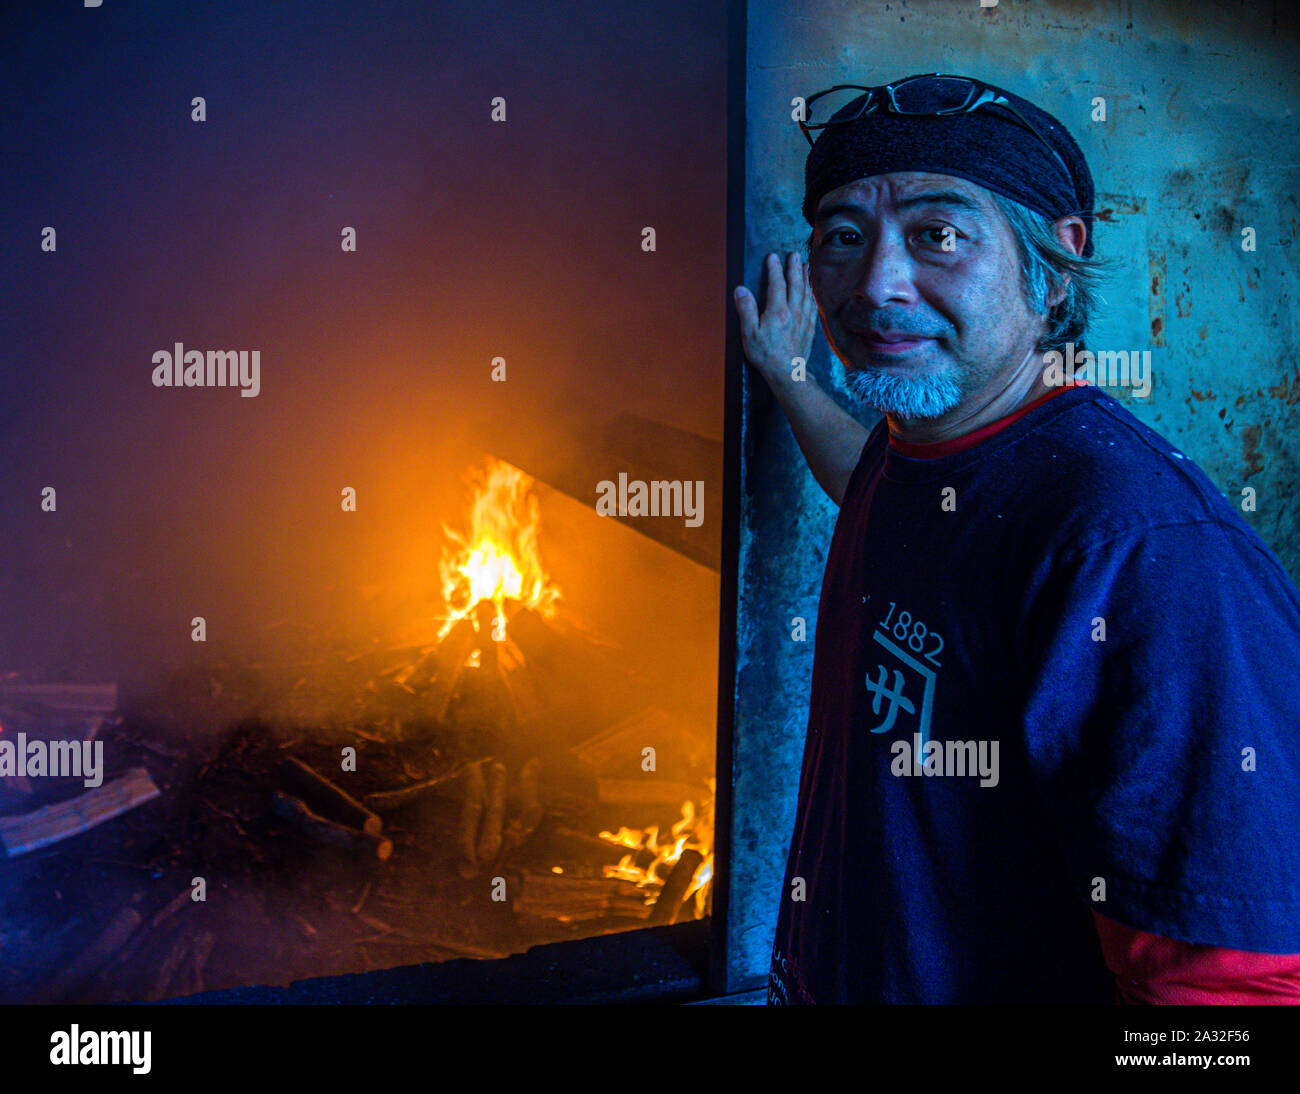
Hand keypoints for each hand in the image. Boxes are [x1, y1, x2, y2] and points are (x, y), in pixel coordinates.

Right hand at [733, 252, 817, 384]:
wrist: (787, 373)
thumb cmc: (766, 355)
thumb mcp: (749, 333)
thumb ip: (746, 310)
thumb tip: (740, 290)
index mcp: (778, 311)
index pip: (777, 284)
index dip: (774, 269)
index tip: (772, 257)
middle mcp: (793, 312)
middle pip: (796, 284)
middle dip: (794, 268)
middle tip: (794, 255)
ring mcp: (803, 320)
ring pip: (806, 293)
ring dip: (805, 278)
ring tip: (805, 266)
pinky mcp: (809, 328)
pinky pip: (812, 306)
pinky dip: (811, 295)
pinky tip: (811, 292)